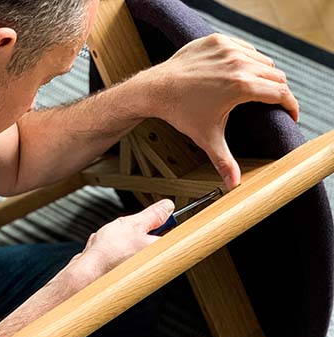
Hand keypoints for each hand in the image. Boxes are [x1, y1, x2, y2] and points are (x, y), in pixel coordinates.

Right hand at [65, 199, 174, 286]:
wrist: (87, 272)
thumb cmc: (110, 252)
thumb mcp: (133, 223)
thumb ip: (153, 215)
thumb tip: (168, 207)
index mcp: (159, 250)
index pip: (170, 232)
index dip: (159, 222)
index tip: (153, 217)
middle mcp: (150, 262)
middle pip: (147, 237)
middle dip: (134, 229)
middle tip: (128, 228)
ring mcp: (134, 268)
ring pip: (130, 243)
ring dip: (120, 237)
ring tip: (112, 239)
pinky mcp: (120, 271)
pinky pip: (117, 252)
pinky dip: (110, 248)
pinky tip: (103, 248)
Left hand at [139, 33, 298, 189]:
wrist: (156, 90)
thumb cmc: (180, 112)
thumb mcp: (207, 138)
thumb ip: (224, 161)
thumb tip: (234, 184)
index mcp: (241, 86)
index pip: (281, 93)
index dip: (290, 105)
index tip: (291, 114)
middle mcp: (238, 63)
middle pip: (275, 75)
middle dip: (277, 91)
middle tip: (272, 104)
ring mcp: (228, 49)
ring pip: (261, 60)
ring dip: (263, 74)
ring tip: (256, 90)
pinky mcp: (217, 40)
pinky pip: (244, 47)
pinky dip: (246, 59)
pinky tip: (239, 73)